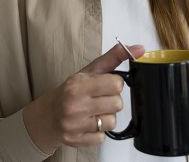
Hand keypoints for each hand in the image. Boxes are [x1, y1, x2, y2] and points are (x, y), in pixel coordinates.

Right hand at [23, 43, 144, 153]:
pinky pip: (102, 138)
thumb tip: (140, 49)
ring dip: (106, 117)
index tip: (105, 85)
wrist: (48, 114)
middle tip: (99, 99)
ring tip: (94, 112)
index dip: (114, 84)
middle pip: (117, 104)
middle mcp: (75, 105)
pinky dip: (98, 132)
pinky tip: (88, 123)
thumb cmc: (71, 90)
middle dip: (112, 101)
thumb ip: (114, 57)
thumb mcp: (90, 71)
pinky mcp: (76, 140)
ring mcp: (75, 125)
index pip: (116, 85)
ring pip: (112, 122)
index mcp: (78, 85)